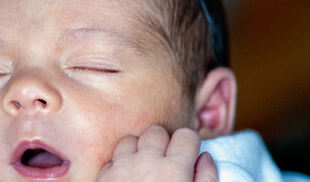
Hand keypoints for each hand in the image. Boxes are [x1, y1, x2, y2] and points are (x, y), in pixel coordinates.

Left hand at [97, 126, 217, 181]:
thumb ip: (205, 178)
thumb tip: (205, 157)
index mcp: (175, 170)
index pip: (187, 136)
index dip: (189, 144)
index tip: (187, 153)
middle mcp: (148, 162)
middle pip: (157, 132)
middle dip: (163, 143)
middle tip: (164, 161)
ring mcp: (123, 167)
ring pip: (131, 140)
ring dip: (138, 150)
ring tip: (143, 167)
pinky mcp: (104, 176)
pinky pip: (112, 158)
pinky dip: (119, 164)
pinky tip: (125, 177)